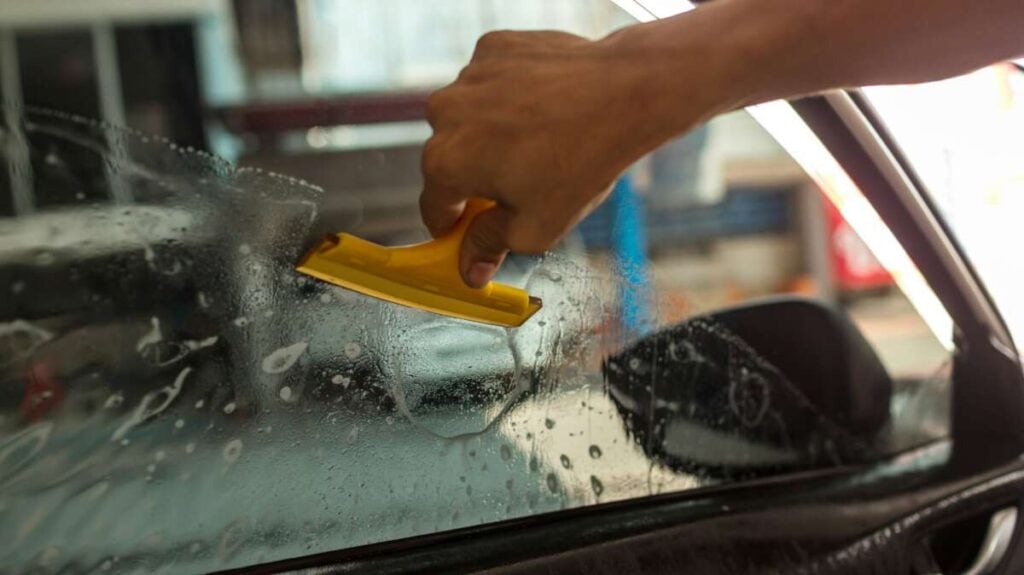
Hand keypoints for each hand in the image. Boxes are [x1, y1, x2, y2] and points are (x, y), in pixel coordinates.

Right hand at [420, 27, 720, 287]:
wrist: (623, 94)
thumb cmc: (580, 164)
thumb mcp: (534, 227)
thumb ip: (489, 246)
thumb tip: (469, 270)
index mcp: (445, 163)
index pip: (434, 208)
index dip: (455, 227)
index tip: (474, 231)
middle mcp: (444, 114)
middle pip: (450, 159)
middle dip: (477, 176)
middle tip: (521, 185)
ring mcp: (469, 77)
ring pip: (469, 118)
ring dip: (491, 133)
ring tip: (539, 141)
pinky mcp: (495, 48)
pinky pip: (491, 83)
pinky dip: (508, 96)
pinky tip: (544, 107)